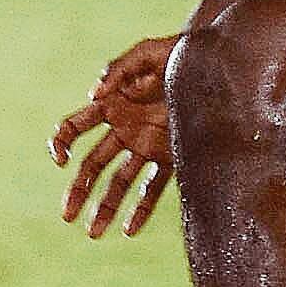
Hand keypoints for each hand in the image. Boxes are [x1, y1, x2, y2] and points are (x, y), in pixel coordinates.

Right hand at [50, 34, 178, 236]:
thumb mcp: (150, 53)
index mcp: (114, 104)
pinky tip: (129, 229)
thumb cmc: (185, 54)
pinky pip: (153, 187)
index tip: (62, 160)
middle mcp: (126, 129)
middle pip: (93, 164)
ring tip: (93, 233)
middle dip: (78, 190)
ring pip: (119, 182)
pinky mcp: (172, 157)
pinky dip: (141, 209)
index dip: (62, 143)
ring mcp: (147, 146)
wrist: (224, 67)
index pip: (76, 127)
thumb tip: (92, 95)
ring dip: (105, 207)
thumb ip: (119, 68)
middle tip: (67, 215)